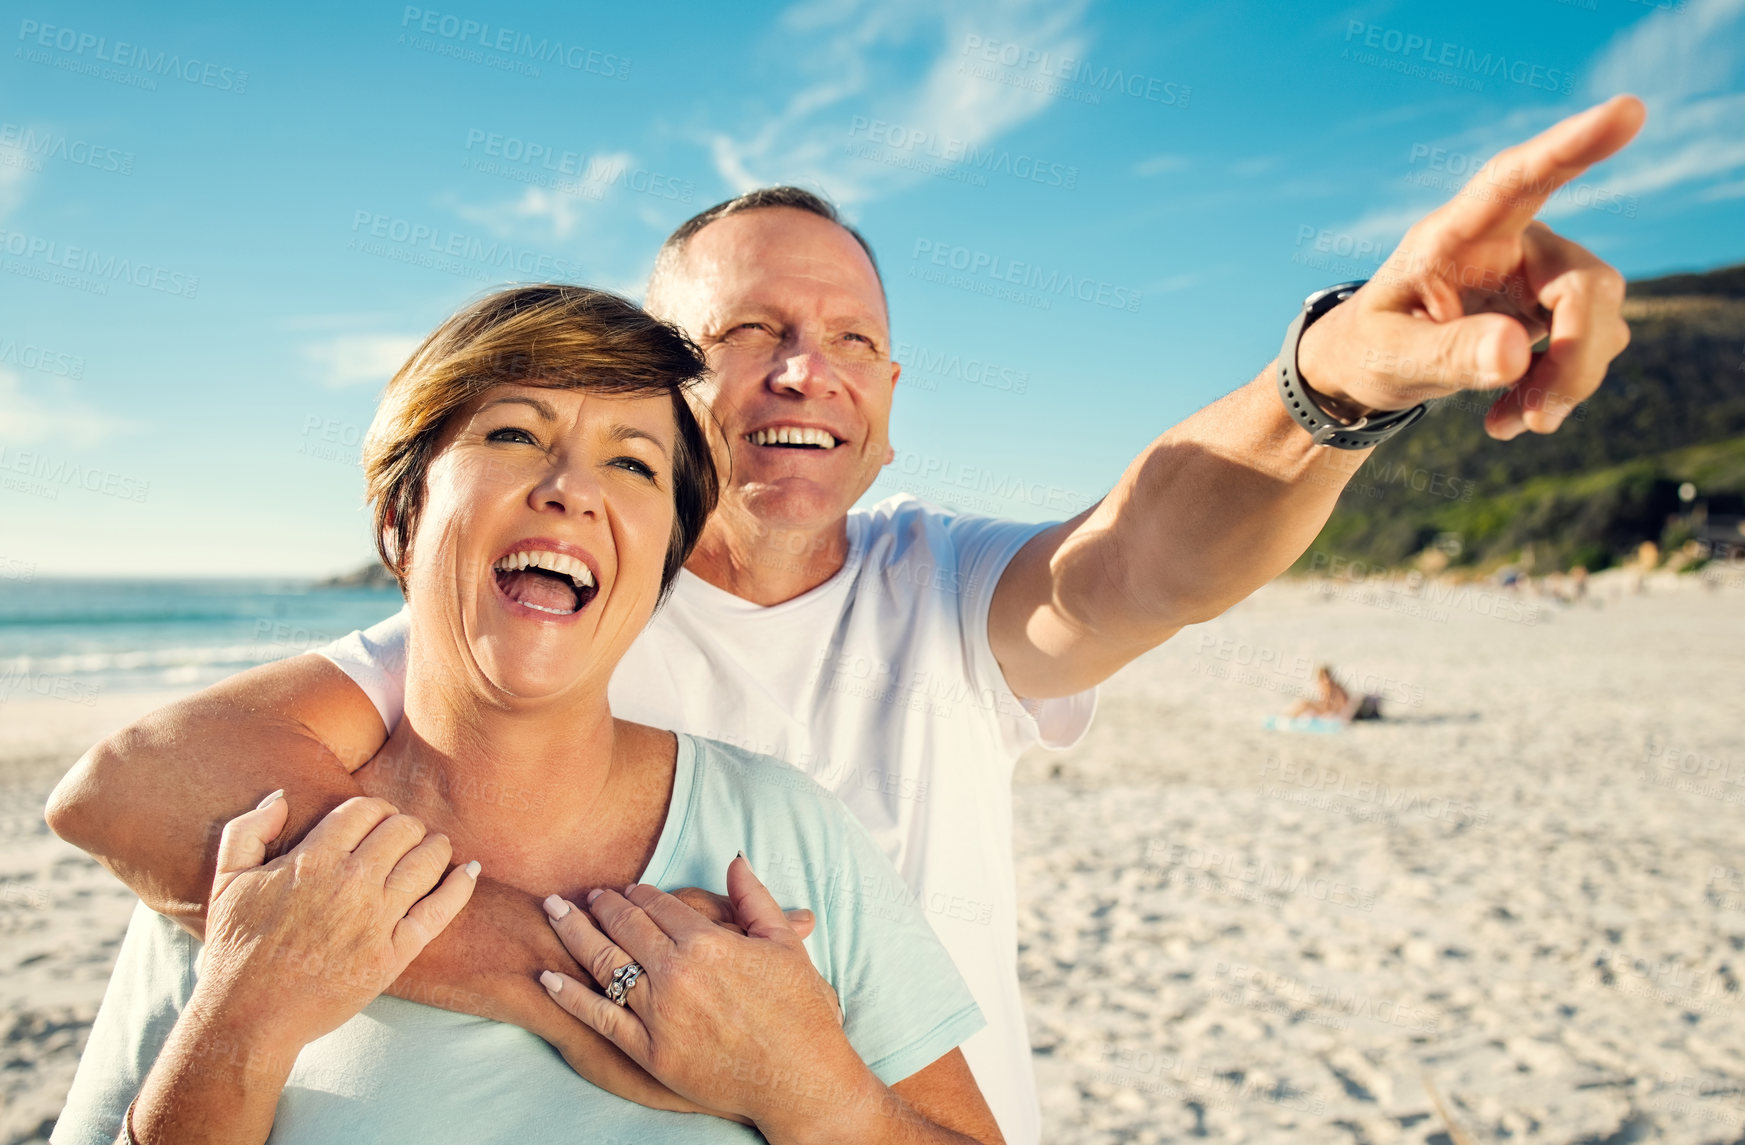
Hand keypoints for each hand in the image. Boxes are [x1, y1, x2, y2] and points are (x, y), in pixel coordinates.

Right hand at [197, 792, 479, 1051]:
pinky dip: (460, 885)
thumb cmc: (235, 950)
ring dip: (435, 847)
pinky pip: (440, 910)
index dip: (377, 809)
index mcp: (312, 860)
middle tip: (406, 837)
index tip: (378, 820)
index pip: (366, 810)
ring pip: (427, 860)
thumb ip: (249, 829)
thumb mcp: (226, 881)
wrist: (248, 1018)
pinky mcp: (393, 954)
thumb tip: (280, 795)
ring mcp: (375, 919)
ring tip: (433, 849)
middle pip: (402, 829)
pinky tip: (470, 871)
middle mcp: (350, 883)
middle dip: (407, 826)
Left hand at [537, 856, 872, 1134]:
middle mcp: (675, 972)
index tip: (627, 888)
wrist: (800, 1079)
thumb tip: (734, 860)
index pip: (660, 905)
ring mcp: (657, 1013)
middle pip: (625, 926)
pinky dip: (570, 995)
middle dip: (600, 905)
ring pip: (604, 963)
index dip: (639, 892)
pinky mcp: (647, 1052)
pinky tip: (549, 977)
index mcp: (708, 942)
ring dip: (574, 932)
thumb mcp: (785, 945)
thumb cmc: (801, 1013)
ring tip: (553, 912)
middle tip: (583, 894)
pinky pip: (598, 1017)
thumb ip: (754, 899)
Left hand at [1296, 94, 1645, 439]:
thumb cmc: (1368, 348)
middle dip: (1577, 354)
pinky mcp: (1554, 309)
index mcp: (1456, 235)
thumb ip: (1445, 353)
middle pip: (1585, 281)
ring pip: (1600, 318)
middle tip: (1541, 417)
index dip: (1571, 147)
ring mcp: (1538, 274)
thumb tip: (1516, 352)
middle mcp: (1510, 242)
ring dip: (1569, 381)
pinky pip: (1589, 347)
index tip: (1626, 111)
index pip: (1516, 180)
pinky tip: (1510, 418)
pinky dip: (1559, 391)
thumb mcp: (1389, 357)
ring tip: (1512, 424)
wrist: (1369, 367)